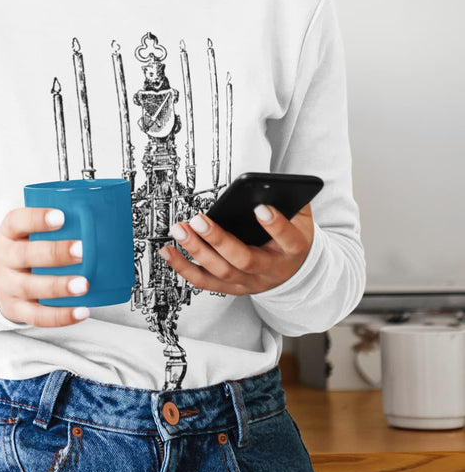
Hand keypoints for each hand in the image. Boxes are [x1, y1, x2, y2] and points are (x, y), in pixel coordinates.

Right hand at [0, 207, 89, 326]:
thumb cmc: (26, 250)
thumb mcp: (29, 233)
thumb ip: (57, 227)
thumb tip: (104, 221)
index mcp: (9, 233)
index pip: (17, 221)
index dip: (37, 219)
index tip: (61, 217)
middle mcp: (4, 259)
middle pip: (24, 255)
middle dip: (54, 253)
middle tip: (81, 251)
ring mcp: (7, 286)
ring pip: (29, 287)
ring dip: (59, 286)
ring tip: (84, 284)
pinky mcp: (16, 310)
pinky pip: (37, 316)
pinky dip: (61, 316)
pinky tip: (81, 311)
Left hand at [159, 204, 314, 294]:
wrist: (295, 273)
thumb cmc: (293, 239)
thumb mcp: (302, 218)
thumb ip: (293, 201)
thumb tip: (271, 183)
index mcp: (292, 250)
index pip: (287, 238)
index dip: (274, 224)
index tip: (259, 206)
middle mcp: (270, 269)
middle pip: (244, 259)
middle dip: (219, 239)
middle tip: (199, 220)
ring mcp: (250, 282)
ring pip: (221, 272)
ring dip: (197, 251)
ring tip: (179, 230)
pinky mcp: (232, 287)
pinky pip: (205, 282)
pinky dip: (184, 268)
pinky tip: (169, 252)